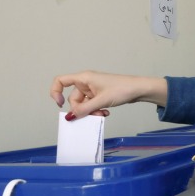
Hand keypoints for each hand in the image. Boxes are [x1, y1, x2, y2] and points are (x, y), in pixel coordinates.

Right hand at [49, 70, 167, 119]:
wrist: (138, 89)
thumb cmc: (121, 89)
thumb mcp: (101, 101)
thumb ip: (84, 109)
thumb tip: (69, 117)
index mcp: (84, 78)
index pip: (61, 80)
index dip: (56, 92)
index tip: (61, 105)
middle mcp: (86, 82)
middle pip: (73, 98)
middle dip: (81, 109)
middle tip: (93, 115)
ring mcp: (93, 89)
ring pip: (83, 104)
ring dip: (90, 112)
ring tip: (102, 114)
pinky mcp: (99, 95)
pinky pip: (91, 105)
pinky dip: (96, 110)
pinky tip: (105, 113)